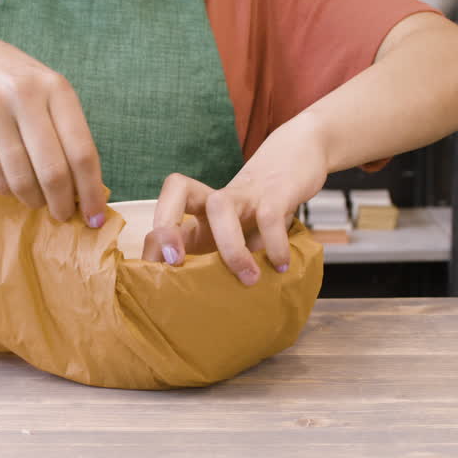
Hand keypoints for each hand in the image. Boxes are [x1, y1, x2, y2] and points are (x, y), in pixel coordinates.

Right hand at [0, 30, 107, 225]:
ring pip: (22, 178)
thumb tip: (87, 188)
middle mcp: (26, 95)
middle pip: (54, 170)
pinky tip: (11, 187)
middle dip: (62, 203)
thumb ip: (64, 128)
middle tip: (63, 216)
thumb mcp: (43, 89)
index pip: (82, 151)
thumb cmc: (7, 82)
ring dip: (33, 200)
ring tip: (35, 201)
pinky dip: (6, 190)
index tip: (95, 217)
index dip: (91, 191)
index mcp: (56, 87)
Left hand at [140, 118, 328, 285]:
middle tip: (175, 261)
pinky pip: (268, 216)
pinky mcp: (276, 191)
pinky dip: (274, 244)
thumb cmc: (263, 206)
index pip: (166, 210)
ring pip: (221, 206)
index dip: (157, 238)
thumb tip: (209, 302)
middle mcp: (217, 198)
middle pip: (177, 187)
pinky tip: (280, 265)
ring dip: (230, 248)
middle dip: (167, 224)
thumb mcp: (239, 231)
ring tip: (249, 279)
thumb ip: (223, 257)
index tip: (164, 272)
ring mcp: (245, 192)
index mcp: (202, 208)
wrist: (300, 155)